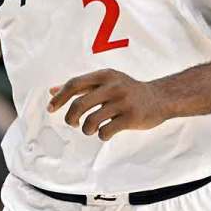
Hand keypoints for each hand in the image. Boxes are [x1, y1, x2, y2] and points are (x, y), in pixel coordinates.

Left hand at [47, 69, 169, 140]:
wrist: (160, 98)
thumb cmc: (126, 91)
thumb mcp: (105, 82)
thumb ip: (80, 86)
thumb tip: (52, 91)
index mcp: (105, 75)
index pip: (74, 84)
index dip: (59, 97)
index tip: (51, 109)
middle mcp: (113, 86)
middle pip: (79, 104)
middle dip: (70, 118)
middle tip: (73, 123)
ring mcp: (123, 102)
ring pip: (91, 121)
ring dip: (86, 129)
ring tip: (90, 129)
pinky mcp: (131, 117)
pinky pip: (105, 131)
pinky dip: (101, 135)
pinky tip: (105, 133)